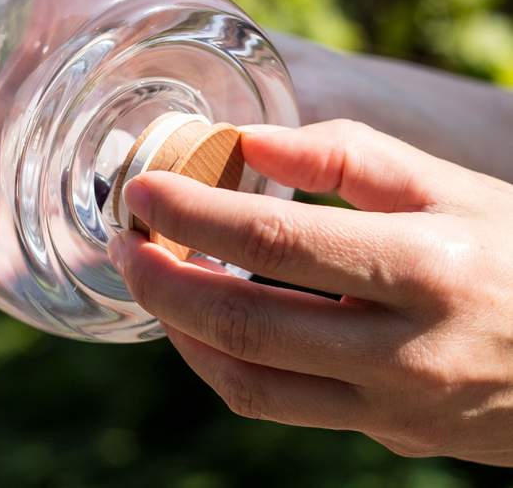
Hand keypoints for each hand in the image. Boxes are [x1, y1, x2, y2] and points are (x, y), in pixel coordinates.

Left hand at [107, 119, 512, 465]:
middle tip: (124, 243)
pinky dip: (224, 365)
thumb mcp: (447, 185)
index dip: (193, 213)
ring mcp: (393, 404)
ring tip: (154, 281)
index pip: (273, 240)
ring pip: (251, 382)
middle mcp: (404, 347)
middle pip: (245, 323)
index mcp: (424, 265)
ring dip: (183, 331)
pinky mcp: (385, 431)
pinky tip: (205, 323)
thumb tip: (252, 139)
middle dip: (163, 282)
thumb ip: (348, 157)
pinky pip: (279, 406)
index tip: (142, 193)